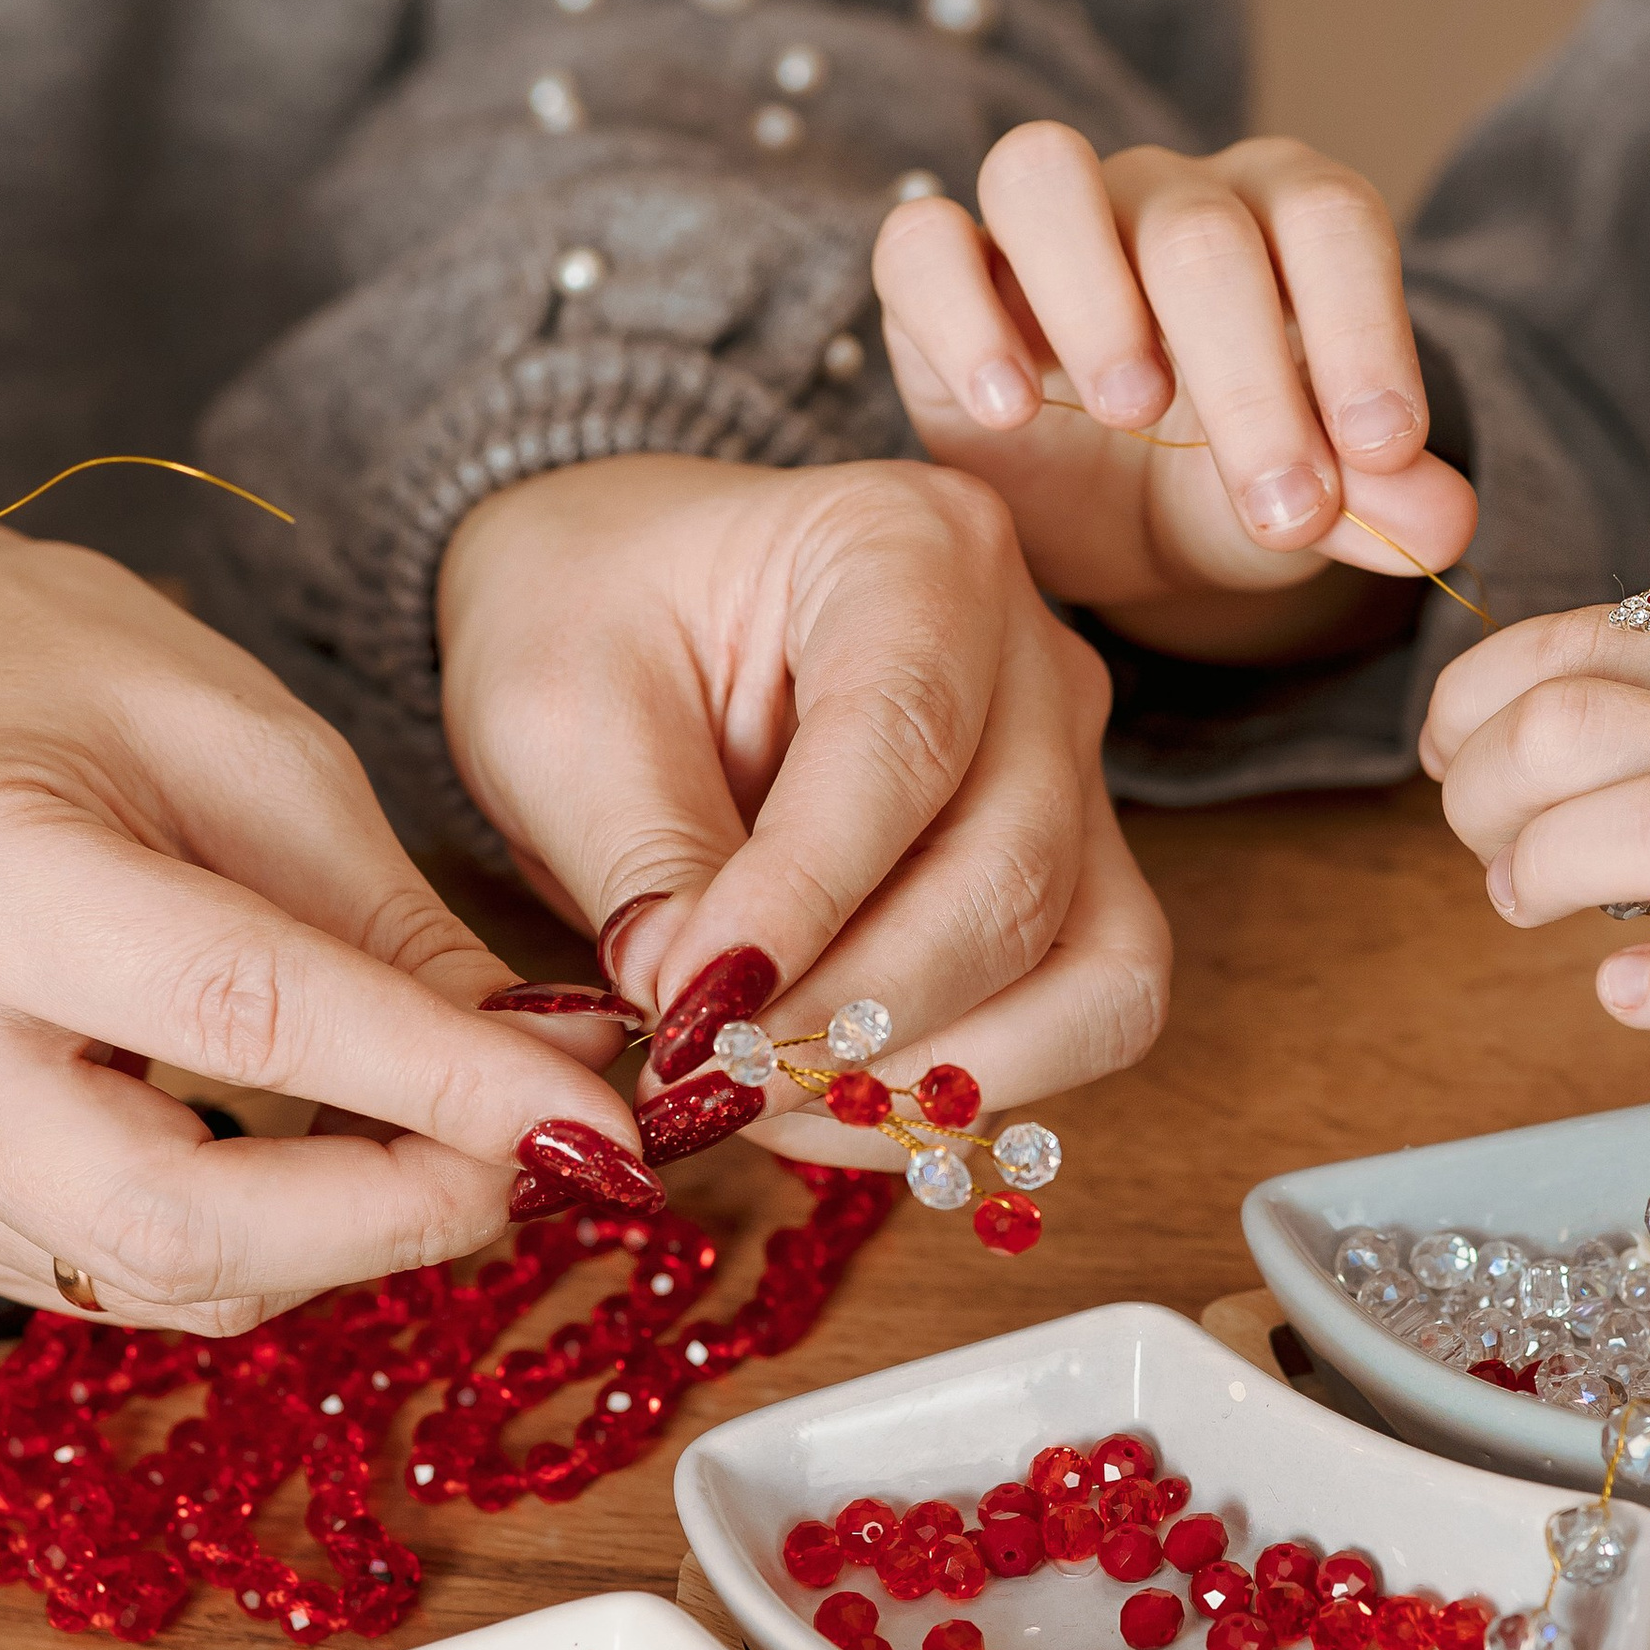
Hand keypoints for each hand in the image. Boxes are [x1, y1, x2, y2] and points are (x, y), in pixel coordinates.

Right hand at [0, 488, 655, 1326]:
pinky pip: (125, 1274)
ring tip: (462, 1142)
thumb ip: (395, 932)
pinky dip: (266, 1242)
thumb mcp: (262, 756)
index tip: (590, 1117)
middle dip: (394, 1213)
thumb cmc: (73, 694)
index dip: (435, 1084)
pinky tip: (343, 1160)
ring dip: (348, 1237)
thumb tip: (551, 1074)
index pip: (237, 1014)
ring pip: (162, 1274)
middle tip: (543, 1162)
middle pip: (172, 1217)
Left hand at [437, 453, 1168, 1152]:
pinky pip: (1084, 1009)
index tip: (690, 1014)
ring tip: (766, 1103)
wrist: (631, 599)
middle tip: (706, 1083)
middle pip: (1011, 875)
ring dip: (931, 1073)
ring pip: (1091, 967)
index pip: (900, 744)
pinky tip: (827, 1098)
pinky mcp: (1073, 870)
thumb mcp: (559, 714)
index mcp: (911, 545)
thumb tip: (702, 1025)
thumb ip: (640, 860)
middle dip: (855, 1014)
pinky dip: (966, 1083)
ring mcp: (1073, 766)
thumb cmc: (593, 616)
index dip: (803, 905)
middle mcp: (1033, 652)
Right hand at [871, 124, 1476, 656]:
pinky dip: (958, 312)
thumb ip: (1380, 505)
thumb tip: (1445, 525)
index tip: (1382, 452)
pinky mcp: (940, 273)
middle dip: (1249, 375)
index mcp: (1280, 218)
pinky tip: (1008, 407)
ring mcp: (1045, 224)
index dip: (1364, 325)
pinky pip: (923, 242)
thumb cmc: (1228, 480)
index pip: (1330, 221)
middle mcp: (1163, 194)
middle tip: (1282, 503)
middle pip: (1199, 228)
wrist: (1113, 514)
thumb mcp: (1310, 504)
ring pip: (1043, 172)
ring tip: (1133, 410)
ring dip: (1090, 290)